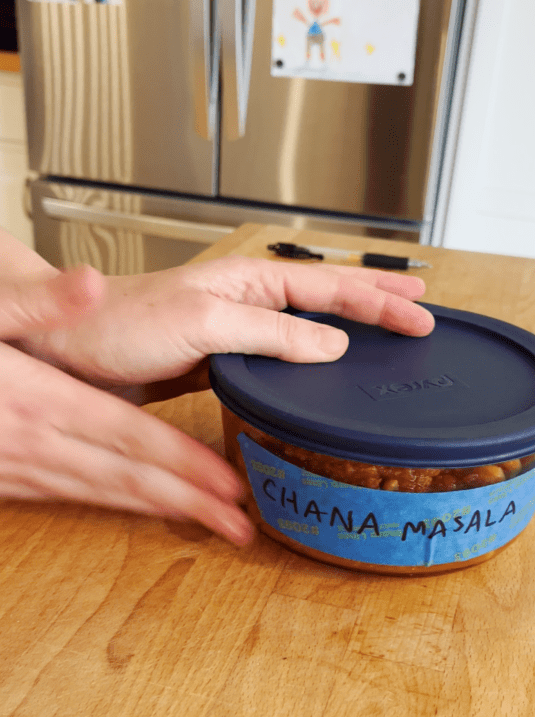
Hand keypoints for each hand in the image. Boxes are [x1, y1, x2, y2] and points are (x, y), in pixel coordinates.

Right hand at [0, 267, 253, 544]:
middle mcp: (38, 444)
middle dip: (188, 502)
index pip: (130, 437)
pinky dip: (115, 503)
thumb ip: (35, 302)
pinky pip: (74, 496)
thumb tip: (89, 284)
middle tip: (239, 521)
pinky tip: (137, 501)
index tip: (226, 481)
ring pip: (104, 496)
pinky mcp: (11, 479)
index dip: (182, 462)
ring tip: (205, 519)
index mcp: (41, 401)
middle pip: (128, 480)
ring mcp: (22, 469)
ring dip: (158, 510)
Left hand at [15, 256, 434, 400]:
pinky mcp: (228, 359)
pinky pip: (286, 355)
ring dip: (353, 325)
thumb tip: (331, 343)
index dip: (379, 300)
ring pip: (311, 324)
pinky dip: (317, 358)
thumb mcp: (204, 322)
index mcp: (251, 282)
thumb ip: (271, 333)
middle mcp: (251, 301)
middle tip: (422, 306)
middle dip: (378, 299)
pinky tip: (329, 366)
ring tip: (388, 326)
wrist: (74, 351)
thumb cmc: (122, 323)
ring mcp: (241, 330)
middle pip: (330, 296)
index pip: (332, 287)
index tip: (420, 313)